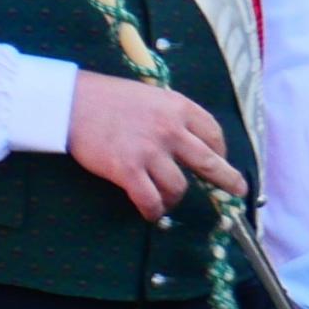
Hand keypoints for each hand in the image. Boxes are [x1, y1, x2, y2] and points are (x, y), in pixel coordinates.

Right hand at [65, 74, 241, 220]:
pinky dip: (153, 210)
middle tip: (237, 190)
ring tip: (165, 201)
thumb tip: (184, 139)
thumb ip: (169, 114)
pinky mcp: (128, 170)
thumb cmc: (106, 97)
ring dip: (174, 198)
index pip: (213, 133)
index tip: (218, 159)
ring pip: (179, 187)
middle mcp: (171, 130)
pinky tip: (150, 212)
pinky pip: (150, 199)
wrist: (71, 102)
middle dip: (227, 180)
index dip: (220, 150)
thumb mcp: (149, 95)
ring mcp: (150, 151)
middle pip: (210, 163)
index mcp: (178, 107)